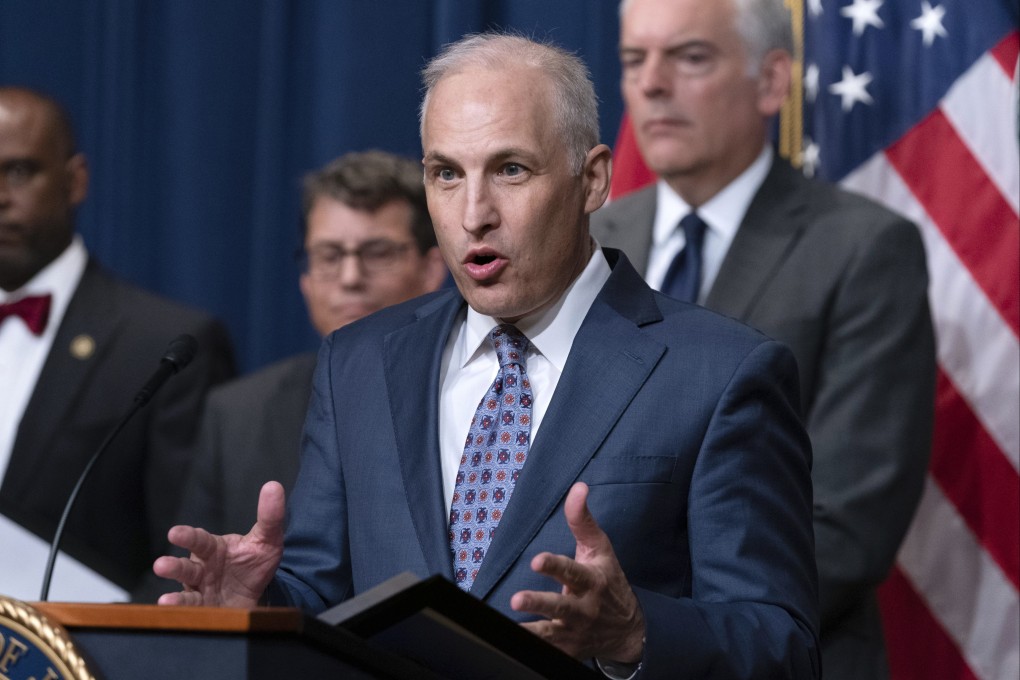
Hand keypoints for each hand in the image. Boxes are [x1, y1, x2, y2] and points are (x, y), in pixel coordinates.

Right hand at [153, 481, 285, 606]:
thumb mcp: (267, 540)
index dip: (187, 536)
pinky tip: (176, 615)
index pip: (199, 540)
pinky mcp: (205, 612)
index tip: (175, 533)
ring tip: (166, 601)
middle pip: (184, 567)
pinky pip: (193, 613)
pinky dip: (185, 615)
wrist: (258, 594)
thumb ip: (270, 516)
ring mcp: (200, 591)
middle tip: (160, 565)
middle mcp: (201, 569)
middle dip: (172, 566)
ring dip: (175, 598)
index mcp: (213, 549)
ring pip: (184, 594)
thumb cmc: (254, 563)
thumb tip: (274, 486)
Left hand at [510, 482, 644, 662]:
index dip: (554, 566)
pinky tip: (509, 645)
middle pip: (558, 606)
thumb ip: (583, 520)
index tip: (537, 559)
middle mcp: (583, 607)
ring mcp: (574, 631)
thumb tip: (578, 486)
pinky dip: (529, 650)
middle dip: (538, 603)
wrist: (628, 630)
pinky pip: (546, 651)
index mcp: (591, 581)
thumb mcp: (600, 549)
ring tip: (510, 628)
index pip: (571, 571)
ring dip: (530, 632)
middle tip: (517, 599)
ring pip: (549, 634)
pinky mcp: (566, 649)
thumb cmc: (609, 582)